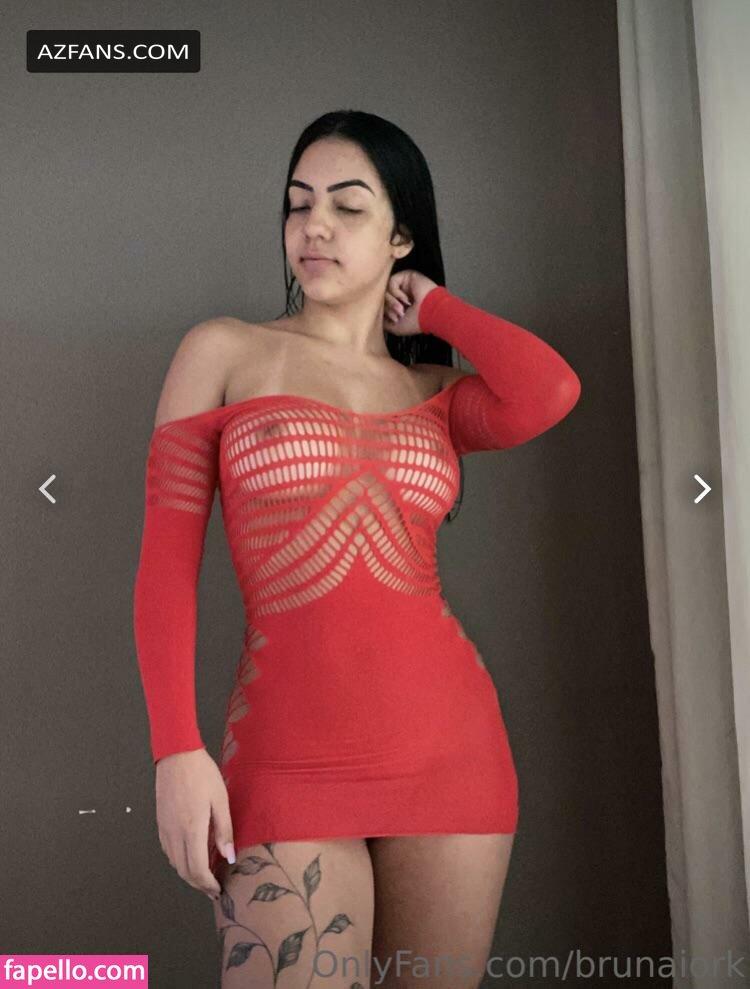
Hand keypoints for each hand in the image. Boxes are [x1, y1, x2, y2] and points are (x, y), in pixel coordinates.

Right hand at [155, 748, 234, 901]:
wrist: (177, 756)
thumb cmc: (202, 775)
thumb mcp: (220, 800)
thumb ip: (224, 831)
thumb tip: (229, 858)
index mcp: (191, 829)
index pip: (197, 869)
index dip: (207, 884)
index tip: (218, 890)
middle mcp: (174, 834)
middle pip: (183, 871)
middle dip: (198, 884)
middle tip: (213, 889)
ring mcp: (164, 829)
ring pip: (174, 863)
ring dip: (188, 874)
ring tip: (205, 875)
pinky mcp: (160, 823)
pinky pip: (168, 851)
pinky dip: (179, 861)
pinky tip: (191, 856)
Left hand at [383, 269, 438, 335]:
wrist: (431, 314)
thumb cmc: (418, 321)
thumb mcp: (396, 327)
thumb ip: (384, 322)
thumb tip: (376, 318)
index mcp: (401, 303)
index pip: (384, 304)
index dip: (386, 312)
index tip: (396, 319)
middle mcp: (402, 293)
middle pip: (383, 296)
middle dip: (389, 307)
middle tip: (398, 314)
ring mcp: (404, 284)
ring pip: (386, 289)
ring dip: (392, 301)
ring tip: (402, 308)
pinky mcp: (406, 276)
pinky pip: (392, 282)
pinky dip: (397, 293)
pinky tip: (406, 299)